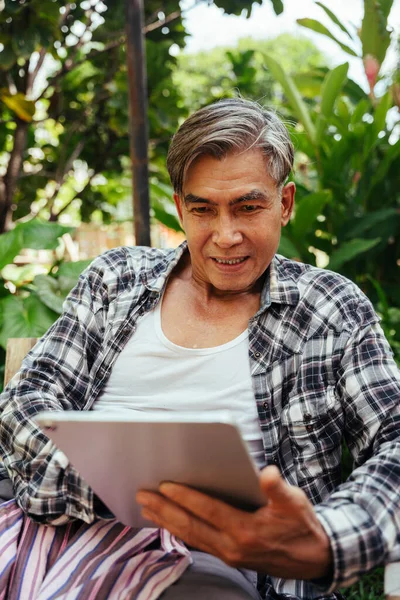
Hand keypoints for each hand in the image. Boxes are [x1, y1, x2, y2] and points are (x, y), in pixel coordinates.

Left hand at [136, 466, 331, 579]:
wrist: (314, 558)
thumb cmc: (302, 525)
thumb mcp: (295, 502)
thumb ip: (277, 488)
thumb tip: (267, 473)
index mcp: (246, 530)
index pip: (208, 510)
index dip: (185, 497)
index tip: (164, 484)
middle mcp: (232, 546)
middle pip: (191, 526)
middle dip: (164, 509)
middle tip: (142, 494)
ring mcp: (229, 555)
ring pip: (190, 536)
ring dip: (166, 522)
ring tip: (146, 508)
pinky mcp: (229, 557)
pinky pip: (198, 544)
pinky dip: (179, 532)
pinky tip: (168, 524)